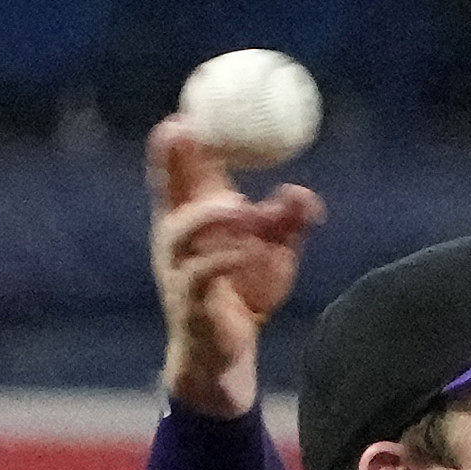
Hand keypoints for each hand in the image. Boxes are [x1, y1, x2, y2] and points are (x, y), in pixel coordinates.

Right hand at [149, 115, 322, 420]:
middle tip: (185, 133)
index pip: (177, 174)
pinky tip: (251, 248)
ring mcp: (179, 269)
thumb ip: (288, 222)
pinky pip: (203, 273)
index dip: (174, 143)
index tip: (183, 112)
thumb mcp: (274, 253)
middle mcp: (177, 239)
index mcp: (192, 219)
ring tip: (243, 206)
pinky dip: (227, 257)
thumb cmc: (244, 295)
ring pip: (184, 231)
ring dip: (213, 214)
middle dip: (170, 161)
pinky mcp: (191, 300)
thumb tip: (304, 194)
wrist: (226, 357)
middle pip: (167, 192)